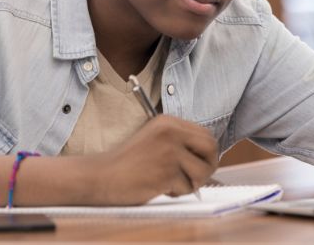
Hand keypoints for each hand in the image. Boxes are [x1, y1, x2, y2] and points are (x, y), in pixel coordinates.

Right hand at [89, 115, 217, 204]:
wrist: (101, 176)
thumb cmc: (128, 162)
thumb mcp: (155, 139)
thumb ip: (179, 141)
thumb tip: (209, 156)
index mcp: (168, 121)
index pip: (206, 134)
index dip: (207, 152)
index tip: (200, 163)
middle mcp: (171, 132)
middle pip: (211, 148)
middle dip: (209, 166)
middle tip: (196, 177)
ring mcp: (170, 151)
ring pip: (203, 170)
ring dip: (191, 182)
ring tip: (172, 183)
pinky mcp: (167, 171)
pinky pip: (187, 187)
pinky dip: (176, 192)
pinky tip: (159, 187)